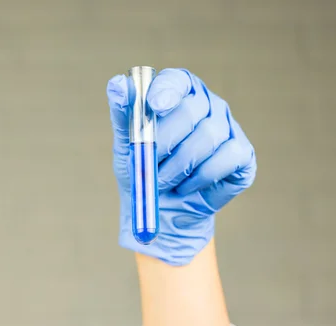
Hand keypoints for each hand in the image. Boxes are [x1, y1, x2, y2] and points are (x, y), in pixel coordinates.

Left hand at [106, 68, 256, 265]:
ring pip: (208, 136)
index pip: (178, 80)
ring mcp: (228, 128)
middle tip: (150, 166)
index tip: (153, 108)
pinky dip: (202, 177)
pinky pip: (227, 158)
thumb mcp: (127, 145)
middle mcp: (207, 104)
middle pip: (191, 110)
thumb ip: (123, 114)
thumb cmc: (145, 172)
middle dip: (165, 142)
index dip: (167, 91)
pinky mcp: (242, 154)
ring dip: (179, 166)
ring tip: (164, 182)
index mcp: (179, 94)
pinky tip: (187, 186)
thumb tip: (117, 84)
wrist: (161, 212)